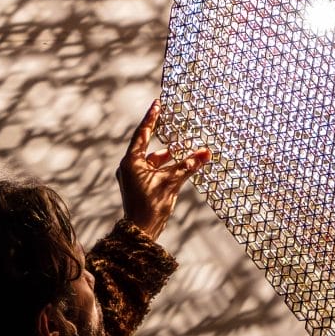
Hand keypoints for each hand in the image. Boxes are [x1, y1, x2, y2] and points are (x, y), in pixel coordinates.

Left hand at [118, 98, 209, 239]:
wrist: (141, 232)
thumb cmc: (151, 206)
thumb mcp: (172, 182)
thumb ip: (188, 165)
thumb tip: (205, 152)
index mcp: (131, 161)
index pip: (142, 133)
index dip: (151, 118)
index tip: (157, 103)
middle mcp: (128, 167)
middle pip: (147, 146)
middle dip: (161, 137)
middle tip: (170, 121)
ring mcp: (131, 177)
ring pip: (151, 160)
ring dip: (167, 156)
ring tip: (182, 151)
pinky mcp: (136, 186)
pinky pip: (152, 171)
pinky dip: (164, 167)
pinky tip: (178, 168)